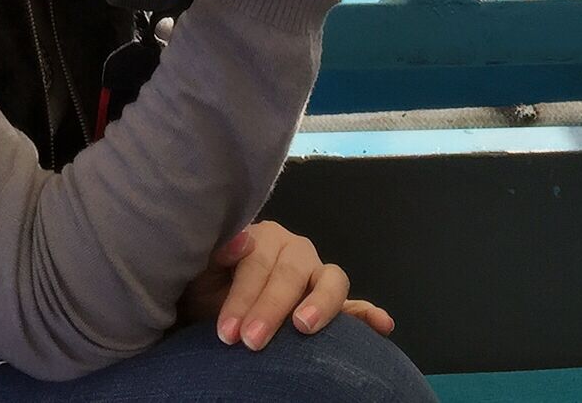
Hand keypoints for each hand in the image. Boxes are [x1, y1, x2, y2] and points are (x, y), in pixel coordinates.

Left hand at [177, 222, 394, 350]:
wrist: (212, 306)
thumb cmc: (207, 288)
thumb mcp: (200, 272)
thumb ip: (216, 254)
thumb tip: (241, 240)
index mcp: (262, 238)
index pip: (257, 263)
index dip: (243, 297)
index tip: (228, 331)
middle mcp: (294, 251)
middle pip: (291, 273)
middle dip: (272, 308)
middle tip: (252, 342)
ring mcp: (317, 275)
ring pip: (331, 280)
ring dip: (321, 303)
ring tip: (305, 327)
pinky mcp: (332, 301)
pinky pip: (355, 305)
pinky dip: (369, 314)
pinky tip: (381, 325)